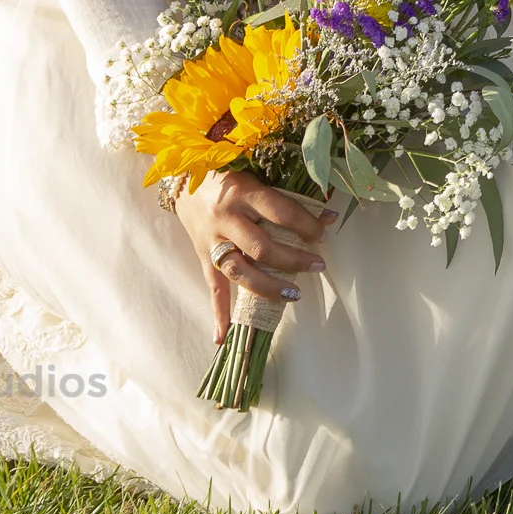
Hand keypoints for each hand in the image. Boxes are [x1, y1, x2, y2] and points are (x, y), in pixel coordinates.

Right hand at [175, 169, 335, 337]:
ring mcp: (212, 241)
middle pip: (262, 247)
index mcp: (244, 193)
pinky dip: (218, 314)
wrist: (184, 181)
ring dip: (268, 287)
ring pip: (240, 271)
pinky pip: (212, 288)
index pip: (281, 212)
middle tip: (318, 266)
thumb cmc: (229, 177)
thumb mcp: (259, 179)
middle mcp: (226, 218)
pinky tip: (222, 336)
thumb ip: (289, 199)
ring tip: (293, 294)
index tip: (323, 234)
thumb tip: (329, 216)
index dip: (306, 225)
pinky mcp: (202, 256)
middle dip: (293, 260)